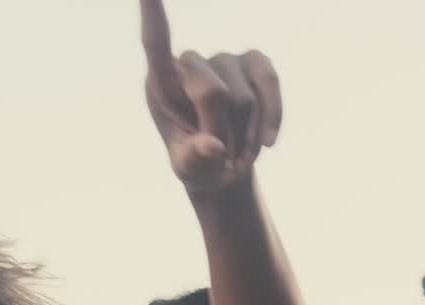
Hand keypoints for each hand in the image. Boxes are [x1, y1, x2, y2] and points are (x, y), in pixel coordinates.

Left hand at [140, 0, 281, 198]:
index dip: (153, 15)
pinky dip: (271, 117)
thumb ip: (193, 159)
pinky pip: (269, 84)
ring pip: (244, 100)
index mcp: (162, 85)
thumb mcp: (188, 170)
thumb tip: (213, 147)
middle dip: (222, 136)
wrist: (224, 167)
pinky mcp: (253, 62)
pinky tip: (267, 143)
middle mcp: (190, 63)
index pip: (156, 46)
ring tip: (238, 160)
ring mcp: (223, 60)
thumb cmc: (197, 164)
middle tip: (222, 163)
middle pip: (214, 94)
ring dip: (245, 139)